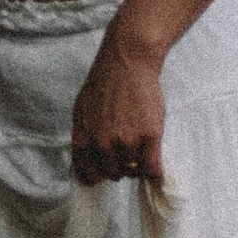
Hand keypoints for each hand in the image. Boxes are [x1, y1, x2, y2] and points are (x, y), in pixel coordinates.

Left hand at [69, 29, 165, 189]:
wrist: (128, 61)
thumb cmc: (105, 82)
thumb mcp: (81, 110)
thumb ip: (82, 137)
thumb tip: (82, 163)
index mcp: (84, 139)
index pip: (88, 174)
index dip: (98, 175)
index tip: (105, 173)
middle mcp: (103, 144)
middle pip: (113, 174)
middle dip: (120, 167)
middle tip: (127, 152)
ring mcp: (127, 141)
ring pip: (133, 170)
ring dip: (137, 165)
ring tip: (140, 146)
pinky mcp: (149, 136)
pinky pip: (153, 169)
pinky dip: (155, 173)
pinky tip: (156, 170)